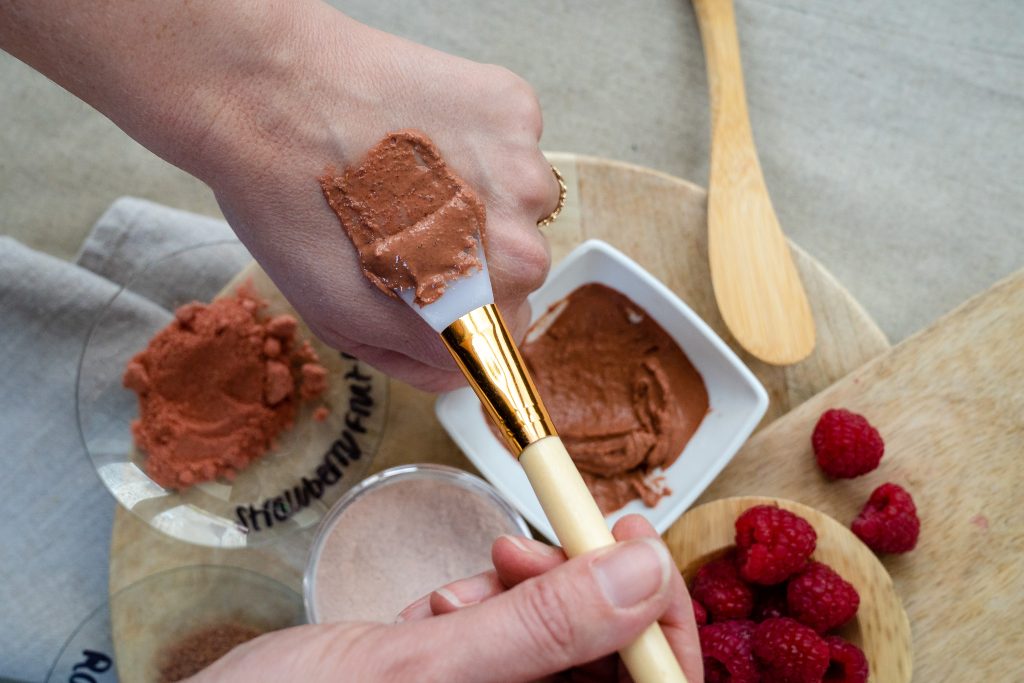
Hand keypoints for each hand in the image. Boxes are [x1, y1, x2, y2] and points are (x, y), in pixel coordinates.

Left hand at [0, 0, 558, 391]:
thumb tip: (459, 369)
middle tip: (407, 223)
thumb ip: (415, 359)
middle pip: (519, 265)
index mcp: (481, 302)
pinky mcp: (515, 106)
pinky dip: (476, 139)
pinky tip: (421, 131)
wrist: (265, 93)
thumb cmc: (292, 206)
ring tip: (411, 174)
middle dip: (471, 251)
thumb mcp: (341, 316)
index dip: (463, 311)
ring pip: (519, 199)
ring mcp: (522, 165)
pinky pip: (512, 141)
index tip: (430, 285)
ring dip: (479, 192)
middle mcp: (520, 238)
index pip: (509, 332)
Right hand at [192, 515, 701, 681]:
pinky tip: (438, 603)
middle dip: (575, 590)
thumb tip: (646, 571)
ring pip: (548, 634)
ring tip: (467, 582)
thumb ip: (542, 627)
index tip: (633, 543)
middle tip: (534, 543)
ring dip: (518, 593)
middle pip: (602, 654)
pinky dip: (478, 603)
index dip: (658, 618)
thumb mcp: (424, 671)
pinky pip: (499, 633)